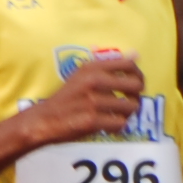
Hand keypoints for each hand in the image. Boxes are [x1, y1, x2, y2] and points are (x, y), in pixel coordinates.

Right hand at [24, 53, 146, 146]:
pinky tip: (109, 125)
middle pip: (135, 85)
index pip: (128, 64)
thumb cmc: (67, 97)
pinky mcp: (92, 121)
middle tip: (130, 101)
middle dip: (137, 95)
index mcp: (92, 68)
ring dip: (128, 113)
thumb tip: (136, 55)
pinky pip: (120, 123)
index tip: (137, 82)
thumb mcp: (82, 75)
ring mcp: (93, 102)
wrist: (44, 119)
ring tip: (119, 115)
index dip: (138, 74)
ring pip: (131, 107)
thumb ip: (108, 66)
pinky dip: (117, 127)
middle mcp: (93, 81)